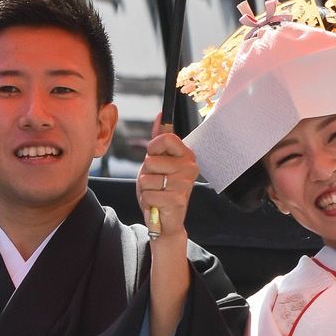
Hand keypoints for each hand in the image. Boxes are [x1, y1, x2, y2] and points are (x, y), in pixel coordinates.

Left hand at [137, 116, 197, 242]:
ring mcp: (184, 183)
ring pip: (147, 178)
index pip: (166, 138)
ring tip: (157, 193)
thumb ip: (158, 141)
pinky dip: (147, 201)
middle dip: (147, 174)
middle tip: (157, 183)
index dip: (153, 148)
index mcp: (187, 155)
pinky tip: (158, 204)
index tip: (154, 158)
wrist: (166, 220)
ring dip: (146, 189)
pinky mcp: (177, 199)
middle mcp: (190, 166)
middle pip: (151, 161)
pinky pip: (148, 194)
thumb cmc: (161, 189)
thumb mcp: (157, 162)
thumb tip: (160, 116)